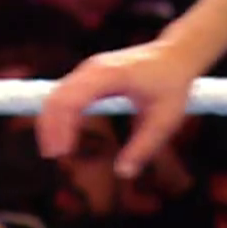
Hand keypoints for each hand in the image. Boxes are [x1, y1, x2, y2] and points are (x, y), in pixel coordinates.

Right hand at [38, 39, 203, 177]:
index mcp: (111, 75)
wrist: (177, 54)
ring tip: (56, 150)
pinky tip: (62, 136)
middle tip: (54, 155)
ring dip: (50, 122)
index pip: (73, 99)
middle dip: (49, 127)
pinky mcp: (88, 75)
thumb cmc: (173, 84)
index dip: (61, 126)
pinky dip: (58, 115)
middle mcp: (94, 68)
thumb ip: (145, 146)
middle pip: (57, 97)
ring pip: (56, 95)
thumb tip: (124, 173)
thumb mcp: (166, 119)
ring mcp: (89, 69)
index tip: (62, 152)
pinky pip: (64, 94)